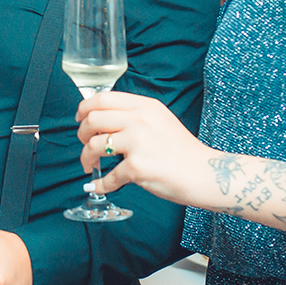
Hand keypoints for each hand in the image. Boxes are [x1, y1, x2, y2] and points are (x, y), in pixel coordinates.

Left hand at [76, 91, 210, 203]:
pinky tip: (99, 185)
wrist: (206, 173)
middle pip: (92, 120)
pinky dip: (100, 183)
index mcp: (145, 106)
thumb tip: (104, 120)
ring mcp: (138, 143)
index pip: (102, 98)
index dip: (84, 108)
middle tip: (84, 144)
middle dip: (81, 134)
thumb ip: (136, 115)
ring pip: (94, 146)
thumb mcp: (161, 119)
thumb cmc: (183, 151)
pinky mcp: (137, 167)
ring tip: (91, 165)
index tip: (80, 118)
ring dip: (86, 158)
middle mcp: (140, 120)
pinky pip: (108, 176)